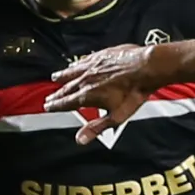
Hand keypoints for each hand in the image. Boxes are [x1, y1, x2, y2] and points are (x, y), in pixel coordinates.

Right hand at [45, 46, 168, 145]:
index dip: (56, 105)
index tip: (48, 106)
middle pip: (67, 88)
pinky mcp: (101, 55)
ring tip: (55, 77)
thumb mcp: (116, 116)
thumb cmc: (134, 91)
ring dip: (63, 76)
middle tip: (49, 97)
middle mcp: (87, 79)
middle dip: (57, 94)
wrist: (146, 68)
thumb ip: (96, 128)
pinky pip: (83, 60)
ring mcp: (93, 65)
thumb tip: (80, 139)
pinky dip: (76, 63)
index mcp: (88, 95)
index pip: (66, 102)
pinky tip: (76, 63)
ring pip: (72, 71)